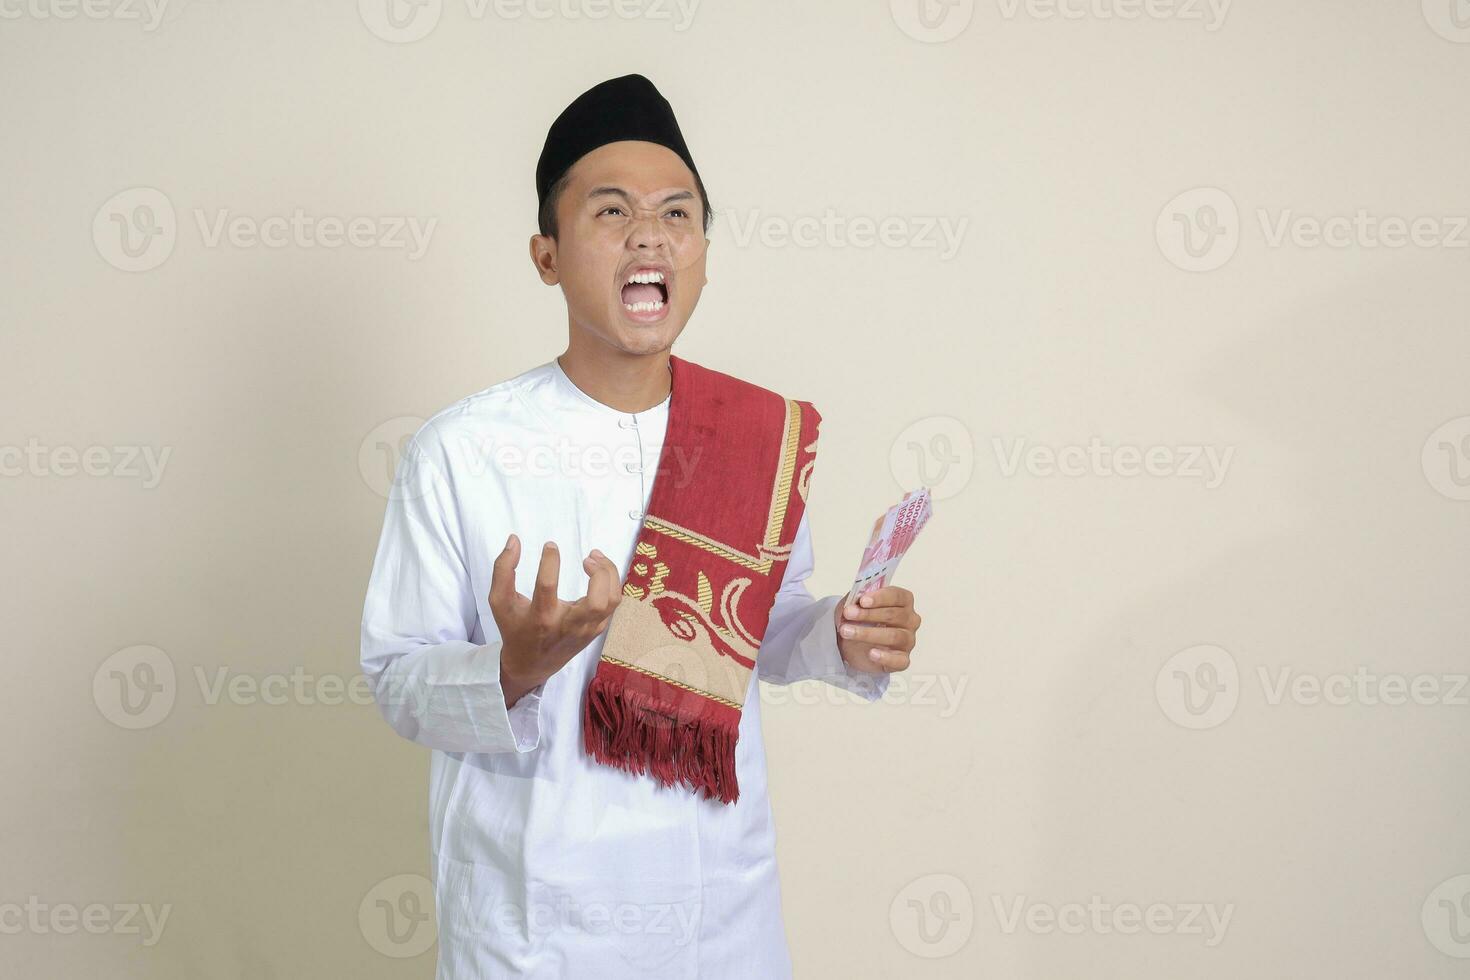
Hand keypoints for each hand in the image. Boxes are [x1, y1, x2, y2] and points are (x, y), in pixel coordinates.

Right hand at [489, 534, 621, 705]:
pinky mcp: (596, 629)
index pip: (547, 587)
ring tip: (593, 559)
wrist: (531, 664)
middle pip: (597, 602)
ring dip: (609, 574)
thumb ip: (502, 570)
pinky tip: (598, 571)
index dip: (550, 561)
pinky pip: (613, 602)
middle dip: (599, 573)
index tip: (550, 546)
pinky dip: (610, 582)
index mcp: (541, 619)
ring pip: (612, 601)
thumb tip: (514, 540)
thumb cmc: (515, 628)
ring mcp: (586, 629)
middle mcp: (568, 626)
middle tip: (586, 558)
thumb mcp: (500, 602)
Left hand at [833, 586, 920, 672]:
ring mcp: (908, 640)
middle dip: (868, 614)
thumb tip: (855, 600)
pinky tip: (871, 653)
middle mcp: (910, 620)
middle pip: (893, 615)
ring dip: (867, 633)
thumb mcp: (855, 605)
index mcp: (903, 602)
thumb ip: (857, 599)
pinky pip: (899, 660)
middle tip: (848, 614)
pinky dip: (885, 657)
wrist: (854, 644)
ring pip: (893, 636)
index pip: (897, 596)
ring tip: (847, 631)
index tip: (862, 600)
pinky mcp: (902, 659)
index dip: (880, 598)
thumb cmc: (861, 620)